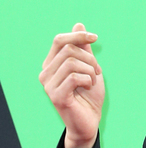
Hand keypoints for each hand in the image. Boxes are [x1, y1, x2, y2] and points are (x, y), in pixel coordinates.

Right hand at [39, 22, 104, 147]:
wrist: (89, 122)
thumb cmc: (89, 97)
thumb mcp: (89, 68)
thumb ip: (82, 48)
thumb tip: (78, 24)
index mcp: (51, 64)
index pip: (60, 40)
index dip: (78, 36)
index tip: (95, 37)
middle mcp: (45, 73)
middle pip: (68, 49)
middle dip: (89, 58)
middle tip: (97, 71)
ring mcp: (48, 85)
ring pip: (71, 62)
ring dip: (90, 70)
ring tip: (93, 81)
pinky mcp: (56, 96)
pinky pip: (74, 77)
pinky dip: (88, 80)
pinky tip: (89, 87)